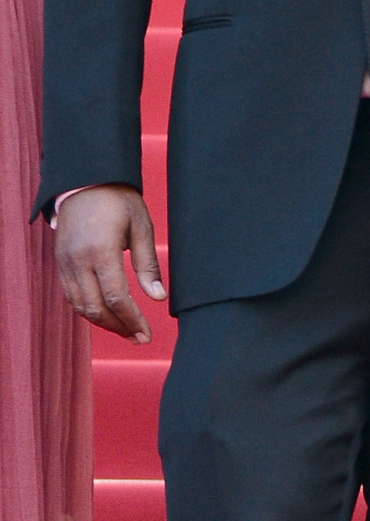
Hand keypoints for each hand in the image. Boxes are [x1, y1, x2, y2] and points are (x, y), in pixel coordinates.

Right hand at [53, 184, 164, 342]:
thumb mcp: (141, 226)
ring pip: (79, 306)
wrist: (86, 182)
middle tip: (139, 338)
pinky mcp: (60, 263)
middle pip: (94, 308)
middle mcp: (77, 262)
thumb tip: (159, 297)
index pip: (115, 297)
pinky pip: (71, 295)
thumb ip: (148, 264)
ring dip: (102, 322)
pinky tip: (107, 313)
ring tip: (126, 330)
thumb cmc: (119, 201)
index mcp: (100, 251)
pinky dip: (88, 309)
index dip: (131, 319)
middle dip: (118, 327)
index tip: (146, 333)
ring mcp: (64, 263)